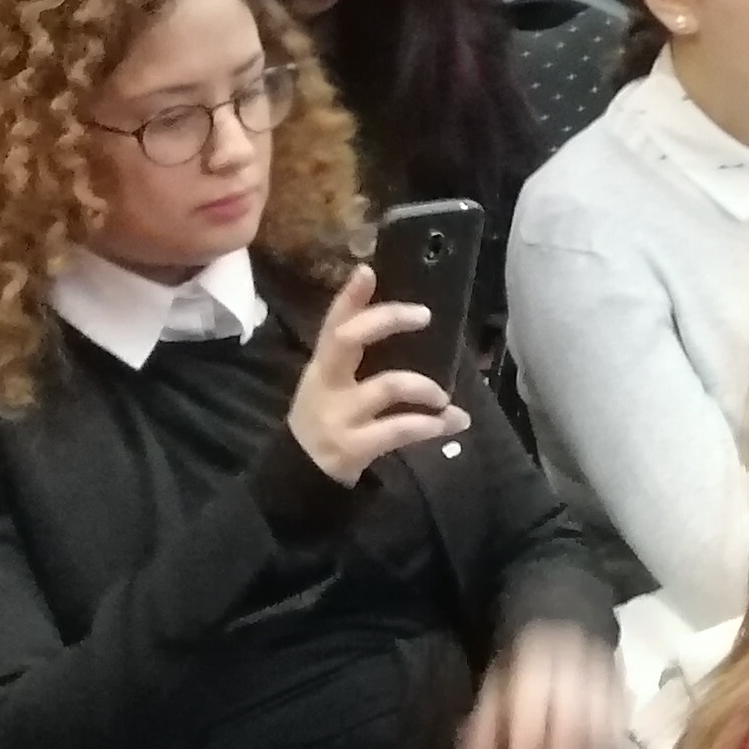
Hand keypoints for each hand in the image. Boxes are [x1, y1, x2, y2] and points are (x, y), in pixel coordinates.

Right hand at [287, 262, 465, 486]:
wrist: (298, 478)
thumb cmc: (327, 422)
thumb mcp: (333, 388)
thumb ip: (362, 363)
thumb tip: (414, 329)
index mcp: (323, 366)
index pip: (333, 323)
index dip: (349, 297)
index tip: (368, 270)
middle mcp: (326, 384)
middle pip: (348, 339)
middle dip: (387, 321)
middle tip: (424, 315)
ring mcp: (338, 415)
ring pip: (386, 386)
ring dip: (424, 387)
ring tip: (443, 397)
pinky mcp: (352, 446)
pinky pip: (398, 429)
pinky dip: (430, 426)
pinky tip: (451, 423)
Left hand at [451, 619, 618, 748]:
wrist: (566, 614)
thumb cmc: (520, 666)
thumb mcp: (490, 695)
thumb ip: (478, 743)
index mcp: (531, 676)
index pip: (528, 731)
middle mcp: (570, 679)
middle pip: (568, 735)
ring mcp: (601, 681)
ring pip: (597, 734)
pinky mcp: (622, 687)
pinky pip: (618, 728)